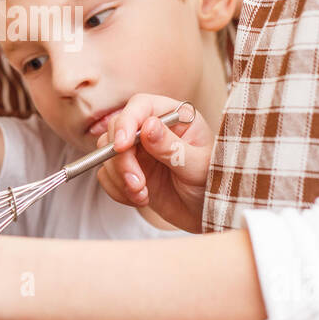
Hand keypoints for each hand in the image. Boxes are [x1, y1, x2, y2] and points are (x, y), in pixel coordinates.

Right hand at [96, 94, 213, 232]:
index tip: (121, 146)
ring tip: (142, 195)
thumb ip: (172, 147)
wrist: (206, 213)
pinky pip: (106, 175)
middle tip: (137, 183)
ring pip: (107, 153)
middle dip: (121, 159)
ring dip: (119, 178)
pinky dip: (117, 190)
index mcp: (174, 117)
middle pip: (117, 129)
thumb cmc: (211, 184)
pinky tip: (140, 198)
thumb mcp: (198, 166)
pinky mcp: (128, 170)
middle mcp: (152, 129)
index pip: (141, 106)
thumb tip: (148, 126)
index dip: (126, 122)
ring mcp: (138, 150)